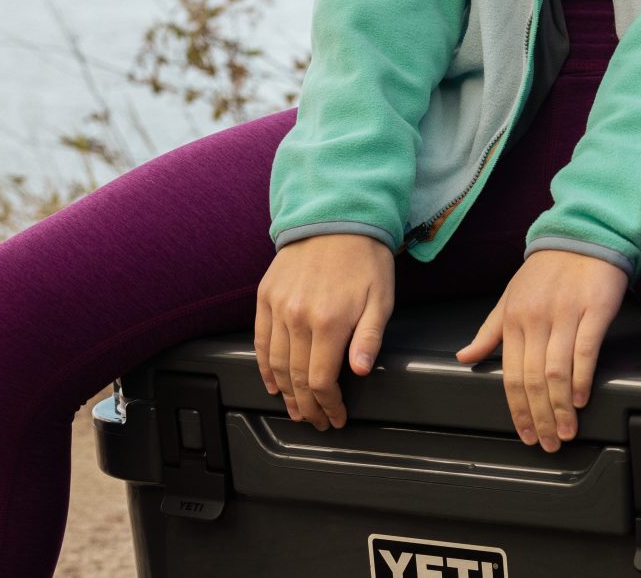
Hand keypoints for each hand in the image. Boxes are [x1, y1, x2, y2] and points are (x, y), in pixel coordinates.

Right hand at [255, 234, 395, 430]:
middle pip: (295, 379)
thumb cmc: (365, 260)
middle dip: (307, 407)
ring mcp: (277, 308)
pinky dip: (264, 368)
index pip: (321, 381)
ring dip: (284, 394)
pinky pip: (259, 341)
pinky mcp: (265, 297)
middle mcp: (297, 318)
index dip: (328, 406)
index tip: (336, 418)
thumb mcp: (381, 299)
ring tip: (296, 410)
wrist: (336, 219)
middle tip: (316, 421)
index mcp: (329, 322)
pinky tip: (272, 384)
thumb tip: (359, 371)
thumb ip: (369, 338)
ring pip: (275, 365)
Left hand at [455, 249, 627, 451]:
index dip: (518, 409)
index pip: (511, 375)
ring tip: (566, 431)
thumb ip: (489, 331)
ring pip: (557, 370)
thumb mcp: (510, 297)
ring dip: (560, 407)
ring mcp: (565, 314)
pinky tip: (580, 399)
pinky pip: (584, 350)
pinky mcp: (593, 309)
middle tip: (549, 443)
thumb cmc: (547, 269)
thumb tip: (465, 357)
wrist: (582, 235)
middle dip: (540, 417)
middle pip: (533, 379)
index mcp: (513, 318)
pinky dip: (581, 379)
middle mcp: (535, 319)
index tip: (526, 434)